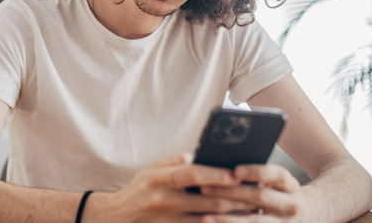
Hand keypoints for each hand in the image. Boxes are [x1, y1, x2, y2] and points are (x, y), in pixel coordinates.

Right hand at [85, 154, 259, 221]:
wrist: (116, 219)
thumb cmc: (137, 192)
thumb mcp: (149, 170)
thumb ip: (173, 162)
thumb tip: (195, 154)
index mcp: (159, 178)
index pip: (191, 174)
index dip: (215, 174)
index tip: (236, 173)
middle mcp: (164, 200)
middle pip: (206, 199)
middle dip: (234, 197)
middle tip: (256, 194)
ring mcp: (168, 220)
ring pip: (208, 218)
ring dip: (232, 215)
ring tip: (252, 210)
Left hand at [198, 164, 306, 221]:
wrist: (304, 216)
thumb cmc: (278, 193)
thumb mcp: (275, 182)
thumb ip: (256, 175)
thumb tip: (223, 168)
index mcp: (290, 185)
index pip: (276, 175)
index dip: (256, 172)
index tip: (235, 171)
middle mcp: (291, 205)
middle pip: (260, 196)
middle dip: (230, 192)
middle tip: (204, 189)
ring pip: (254, 221)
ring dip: (228, 219)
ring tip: (205, 217)